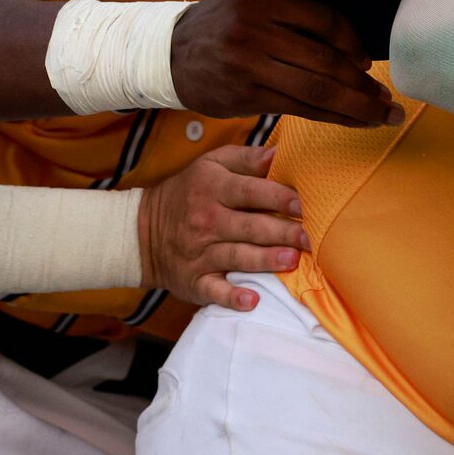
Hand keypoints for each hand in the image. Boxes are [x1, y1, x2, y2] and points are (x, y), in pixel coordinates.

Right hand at [136, 143, 307, 311]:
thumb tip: (281, 153)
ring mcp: (199, 253)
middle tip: (310, 238)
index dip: (278, 198)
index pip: (250, 192)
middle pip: (250, 227)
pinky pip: (213, 290)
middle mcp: (206, 221)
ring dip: (265, 261)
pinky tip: (252, 301)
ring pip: (237, 257)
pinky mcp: (194, 281)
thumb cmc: (191, 192)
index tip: (304, 204)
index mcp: (213, 188)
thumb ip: (247, 159)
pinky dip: (231, 298)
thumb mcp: (212, 164)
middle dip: (282, 232)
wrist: (143, 232)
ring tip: (292, 260)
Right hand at [169, 0, 397, 126]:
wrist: (168, 54)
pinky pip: (298, 110)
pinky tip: (354, 121)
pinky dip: (332, 117)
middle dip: (363, 83)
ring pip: (315, 90)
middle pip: (324, 60)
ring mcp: (248, 65)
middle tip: (389, 97)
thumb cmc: (223, 20)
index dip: (354, 42)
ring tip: (383, 114)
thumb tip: (351, 28)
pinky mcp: (244, 96)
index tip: (368, 60)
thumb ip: (291, 2)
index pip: (325, 19)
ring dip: (356, 106)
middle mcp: (254, 30)